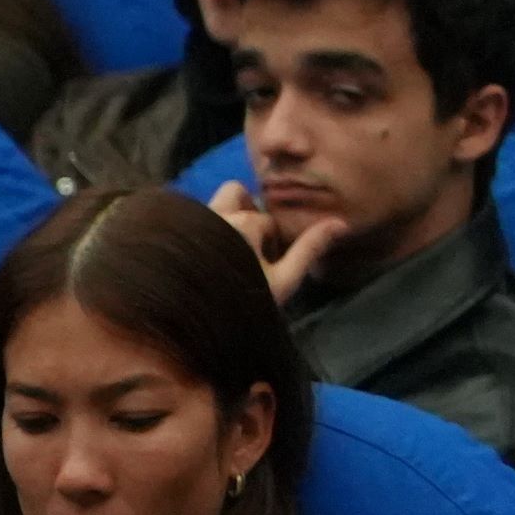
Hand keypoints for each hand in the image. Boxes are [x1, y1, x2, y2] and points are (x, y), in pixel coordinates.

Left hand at [202, 177, 340, 308]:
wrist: (193, 320)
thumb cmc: (244, 299)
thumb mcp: (284, 280)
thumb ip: (310, 248)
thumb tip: (340, 223)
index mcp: (246, 222)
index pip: (267, 220)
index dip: (272, 242)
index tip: (268, 266)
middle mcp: (217, 214)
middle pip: (239, 195)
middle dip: (247, 214)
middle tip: (251, 245)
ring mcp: (192, 222)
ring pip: (215, 201)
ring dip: (227, 215)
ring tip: (231, 246)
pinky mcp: (174, 231)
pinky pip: (193, 216)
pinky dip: (205, 226)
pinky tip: (208, 254)